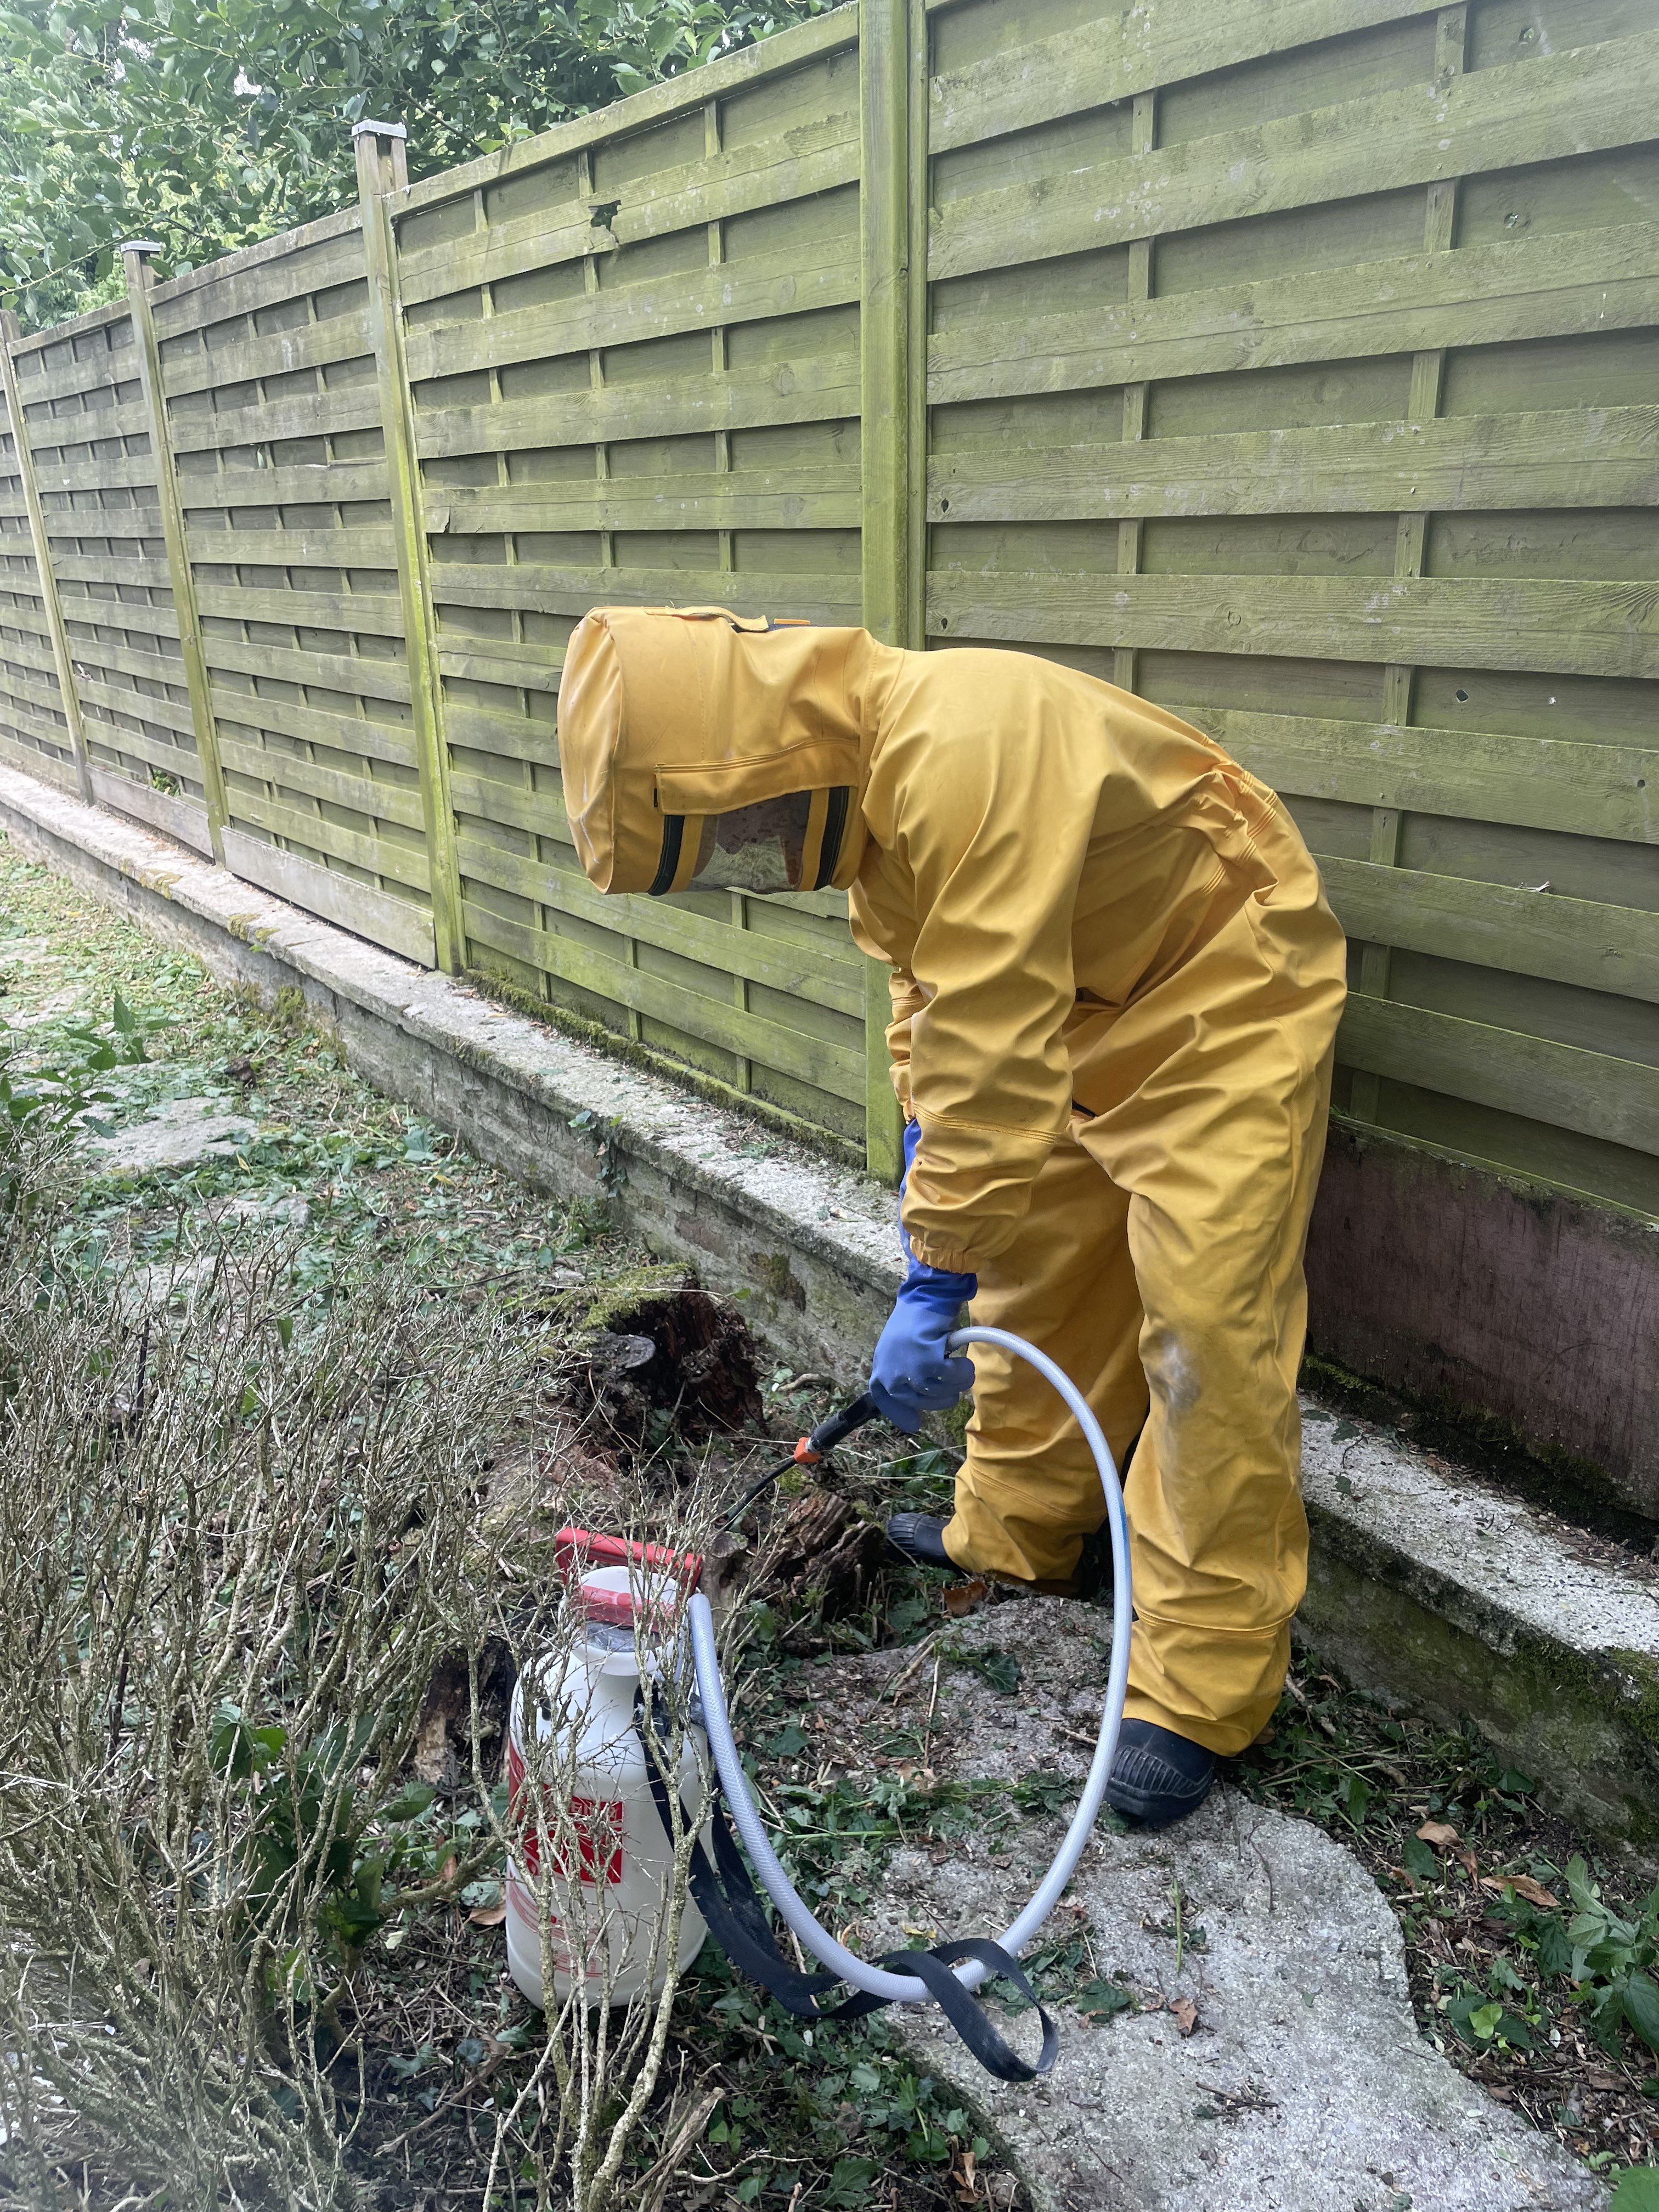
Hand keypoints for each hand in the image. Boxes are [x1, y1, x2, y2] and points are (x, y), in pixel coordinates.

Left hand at [868, 1269, 976, 1433]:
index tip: (914, 1424)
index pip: (886, 1402)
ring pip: (942, 1395)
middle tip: (951, 1378)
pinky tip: (963, 1361)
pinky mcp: (929, 1364)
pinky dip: (963, 1371)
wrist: (926, 1297)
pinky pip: (954, 1380)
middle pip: (923, 1404)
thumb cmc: (915, 1320)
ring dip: (956, 1382)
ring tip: (958, 1365)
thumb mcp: (900, 1351)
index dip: (901, 1414)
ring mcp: (909, 1371)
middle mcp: (891, 1375)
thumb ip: (903, 1377)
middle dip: (942, 1394)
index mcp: (881, 1370)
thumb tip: (912, 1420)